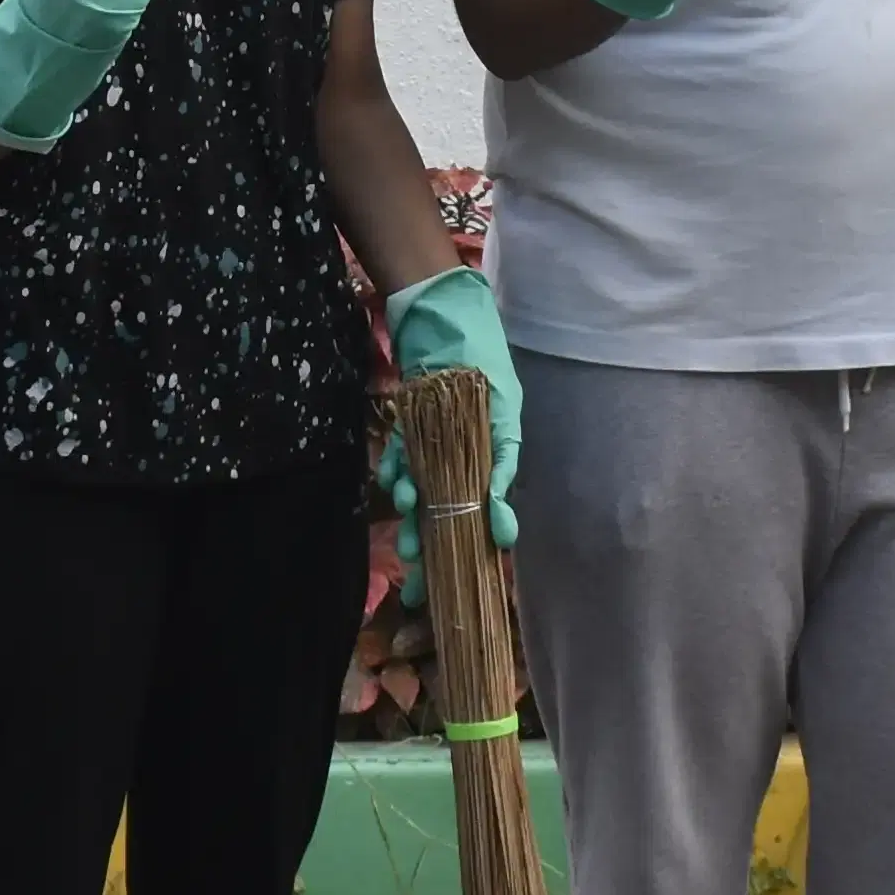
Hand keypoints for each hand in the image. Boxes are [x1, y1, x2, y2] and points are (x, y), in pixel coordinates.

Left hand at [378, 266, 524, 550]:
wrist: (444, 317)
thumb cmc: (485, 361)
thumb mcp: (505, 410)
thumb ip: (502, 460)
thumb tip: (500, 514)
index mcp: (493, 458)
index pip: (487, 511)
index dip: (481, 541)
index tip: (475, 572)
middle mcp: (462, 459)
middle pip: (446, 512)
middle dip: (432, 545)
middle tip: (417, 577)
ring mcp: (433, 446)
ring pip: (419, 492)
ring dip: (411, 513)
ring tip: (404, 529)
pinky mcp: (407, 430)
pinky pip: (397, 460)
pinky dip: (392, 473)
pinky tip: (390, 480)